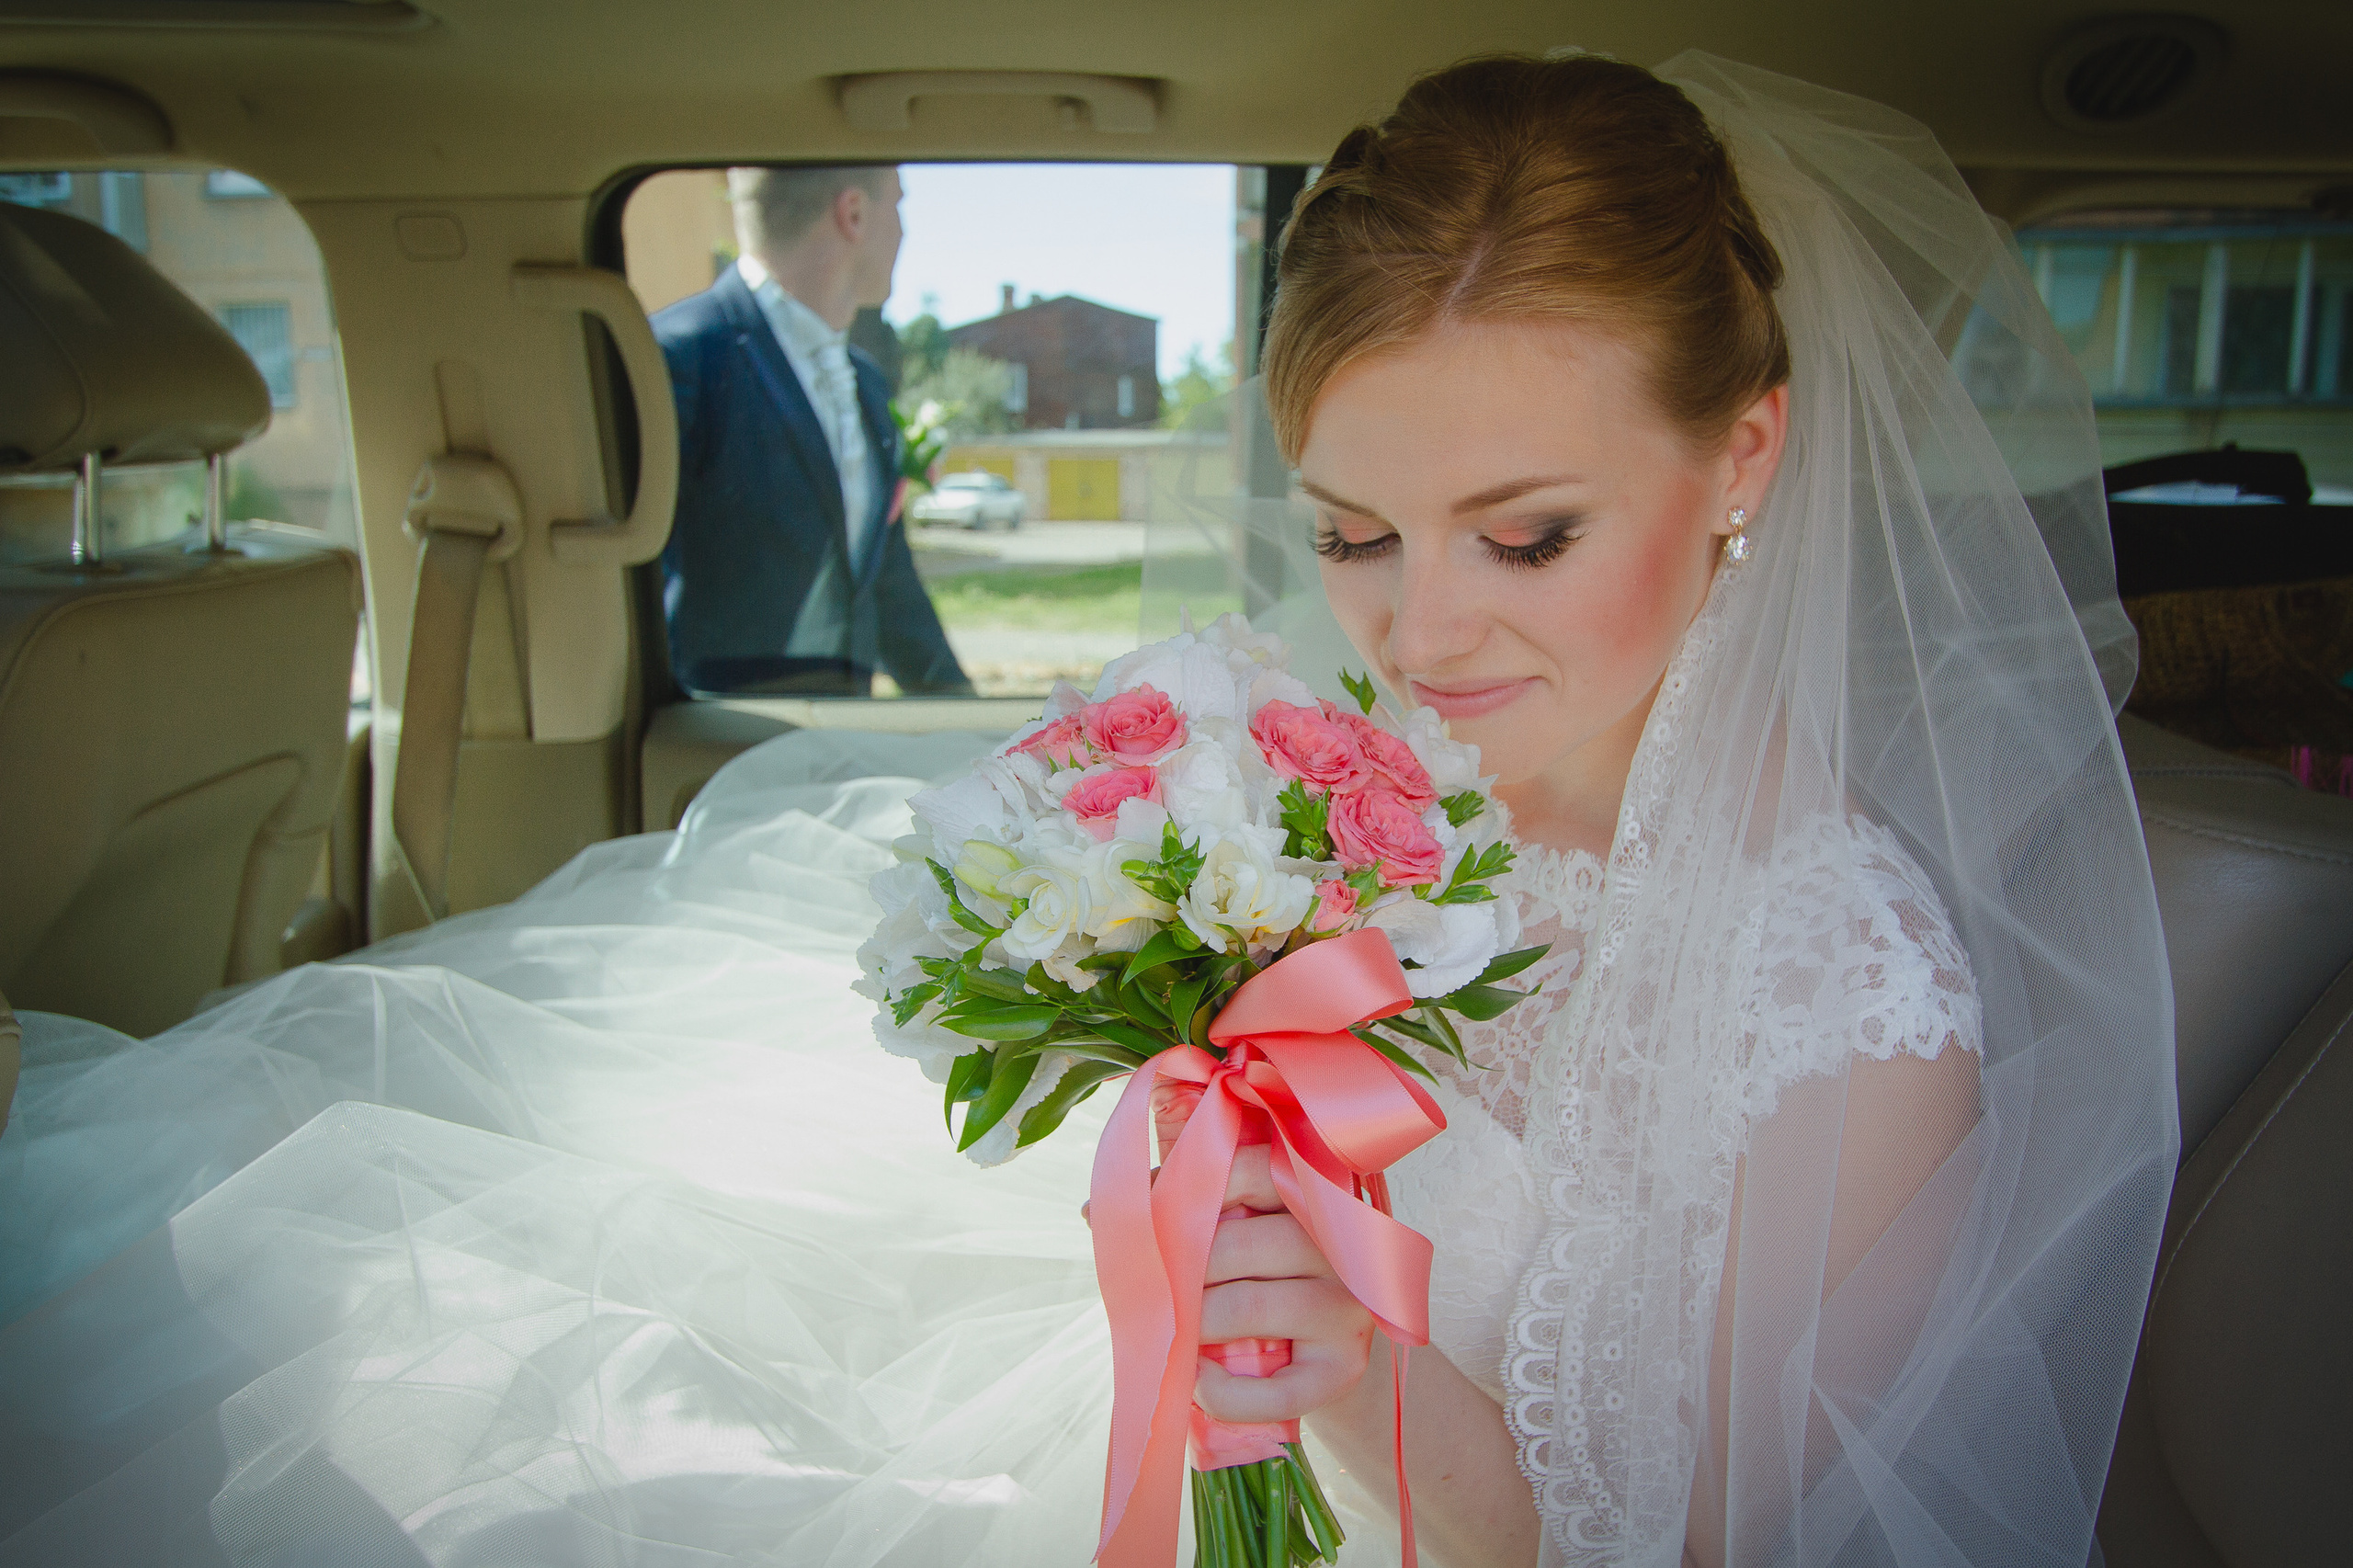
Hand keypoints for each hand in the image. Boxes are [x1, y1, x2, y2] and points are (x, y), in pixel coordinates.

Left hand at [1080, 1083, 1378, 1421]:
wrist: (1324, 1349)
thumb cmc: (1261, 1273)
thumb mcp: (1232, 1227)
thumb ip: (1176, 1206)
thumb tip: (1090, 1211)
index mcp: (1311, 1189)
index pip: (1245, 1170)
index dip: (1185, 1195)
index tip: (1154, 1221)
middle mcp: (1339, 1243)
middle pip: (1231, 1246)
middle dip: (1178, 1273)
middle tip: (1157, 1292)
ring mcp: (1348, 1306)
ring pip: (1242, 1308)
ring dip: (1191, 1329)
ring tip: (1175, 1336)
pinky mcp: (1345, 1368)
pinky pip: (1274, 1390)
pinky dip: (1223, 1394)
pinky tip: (1199, 1385)